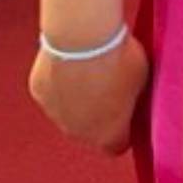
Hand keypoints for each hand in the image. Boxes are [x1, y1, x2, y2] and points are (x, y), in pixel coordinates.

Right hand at [29, 29, 149, 155]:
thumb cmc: (119, 60)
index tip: (129, 112)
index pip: (117, 145)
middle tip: (111, 87)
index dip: (125, 129)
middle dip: (100, 115)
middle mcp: (78, 133)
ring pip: (69, 112)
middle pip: (91, 131)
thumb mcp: (142, 83)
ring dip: (79, 98)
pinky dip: (61, 81)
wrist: (82, 38)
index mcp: (108, 136)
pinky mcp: (39, 92)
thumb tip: (132, 98)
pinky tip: (72, 61)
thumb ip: (134, 99)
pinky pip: (53, 91)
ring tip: (91, 70)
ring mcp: (54, 113)